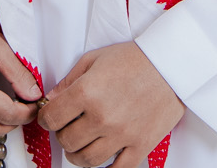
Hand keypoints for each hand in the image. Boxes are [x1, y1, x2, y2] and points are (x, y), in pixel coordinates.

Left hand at [36, 42, 182, 167]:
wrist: (170, 65)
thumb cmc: (134, 59)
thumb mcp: (94, 59)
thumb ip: (69, 81)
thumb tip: (52, 99)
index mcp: (87, 93)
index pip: (52, 118)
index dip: (46, 118)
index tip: (50, 117)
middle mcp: (102, 117)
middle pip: (67, 141)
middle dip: (62, 135)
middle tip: (67, 127)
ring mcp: (122, 134)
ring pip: (87, 160)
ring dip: (78, 154)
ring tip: (82, 143)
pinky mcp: (141, 145)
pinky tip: (103, 156)